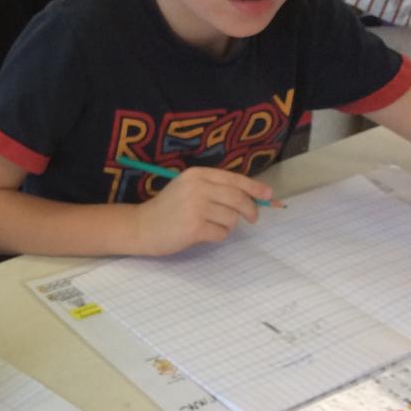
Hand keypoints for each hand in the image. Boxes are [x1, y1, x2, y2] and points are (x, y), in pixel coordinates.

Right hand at [132, 167, 278, 255]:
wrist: (141, 226)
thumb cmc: (168, 208)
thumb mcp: (188, 188)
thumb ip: (215, 188)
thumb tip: (253, 197)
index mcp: (197, 174)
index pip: (234, 179)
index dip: (255, 188)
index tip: (269, 195)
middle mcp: (197, 187)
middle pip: (238, 199)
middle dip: (250, 210)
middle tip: (253, 218)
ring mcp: (196, 207)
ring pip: (232, 218)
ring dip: (228, 225)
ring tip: (211, 225)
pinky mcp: (194, 227)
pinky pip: (222, 233)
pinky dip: (218, 236)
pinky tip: (202, 234)